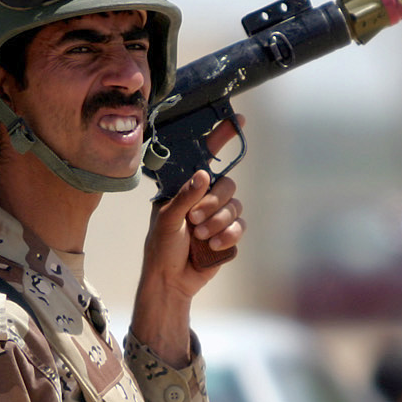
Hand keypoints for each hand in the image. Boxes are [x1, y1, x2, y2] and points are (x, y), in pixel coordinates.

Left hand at [144, 116, 246, 294]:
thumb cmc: (161, 248)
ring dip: (218, 221)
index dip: (221, 138)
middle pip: (227, 184)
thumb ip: (185, 196)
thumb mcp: (167, 219)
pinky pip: (239, 226)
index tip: (237, 120)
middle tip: (194, 220)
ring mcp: (217, 216)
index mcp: (186, 189)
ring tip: (200, 236)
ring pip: (235, 206)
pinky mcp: (228, 234)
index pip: (205, 157)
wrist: (171, 280)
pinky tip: (213, 245)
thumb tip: (204, 174)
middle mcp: (204, 198)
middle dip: (213, 203)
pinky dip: (228, 235)